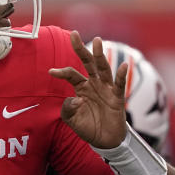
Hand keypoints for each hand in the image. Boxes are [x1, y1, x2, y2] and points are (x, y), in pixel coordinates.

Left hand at [49, 31, 126, 147]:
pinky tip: (123, 65)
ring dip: (100, 55)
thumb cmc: (88, 127)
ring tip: (97, 41)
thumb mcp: (72, 120)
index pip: (71, 75)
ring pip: (103, 69)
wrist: (104, 141)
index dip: (62, 72)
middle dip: (81, 49)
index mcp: (81, 88)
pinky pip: (120, 85)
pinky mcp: (117, 98)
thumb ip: (67, 110)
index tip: (51, 71)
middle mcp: (94, 84)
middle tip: (74, 34)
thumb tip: (74, 99)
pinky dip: (122, 76)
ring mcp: (106, 89)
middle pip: (87, 63)